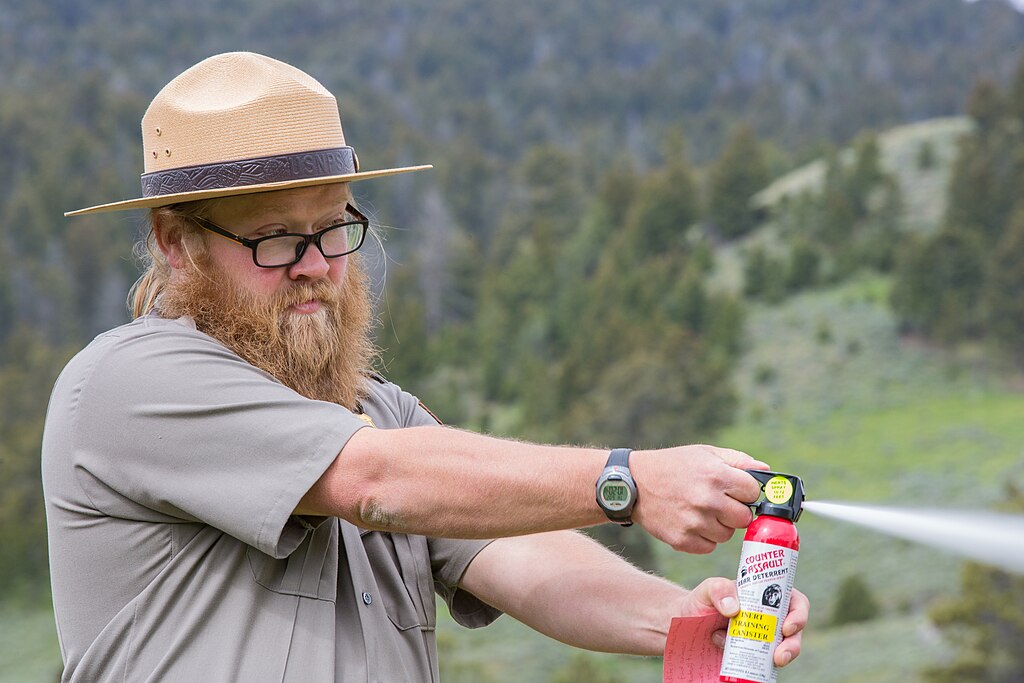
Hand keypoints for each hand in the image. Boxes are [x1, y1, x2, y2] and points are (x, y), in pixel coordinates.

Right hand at [630, 445, 767, 552]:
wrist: (633, 484)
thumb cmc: (673, 466)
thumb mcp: (704, 453)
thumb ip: (738, 461)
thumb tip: (766, 470)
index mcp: (716, 475)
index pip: (753, 492)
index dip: (745, 491)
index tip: (735, 490)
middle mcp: (707, 500)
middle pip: (744, 518)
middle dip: (735, 511)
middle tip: (719, 502)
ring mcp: (694, 522)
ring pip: (727, 535)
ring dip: (719, 525)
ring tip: (701, 511)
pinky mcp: (683, 540)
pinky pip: (709, 546)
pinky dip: (704, 537)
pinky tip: (690, 522)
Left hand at [681, 577, 807, 667]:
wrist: (685, 622)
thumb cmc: (701, 601)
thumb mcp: (709, 588)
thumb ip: (720, 589)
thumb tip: (734, 609)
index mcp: (766, 595)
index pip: (795, 601)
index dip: (799, 614)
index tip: (787, 627)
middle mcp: (769, 617)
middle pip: (794, 630)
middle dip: (794, 644)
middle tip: (781, 655)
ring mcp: (763, 637)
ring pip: (784, 648)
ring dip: (784, 657)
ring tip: (774, 663)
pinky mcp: (753, 655)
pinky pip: (765, 663)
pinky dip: (762, 667)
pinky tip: (748, 668)